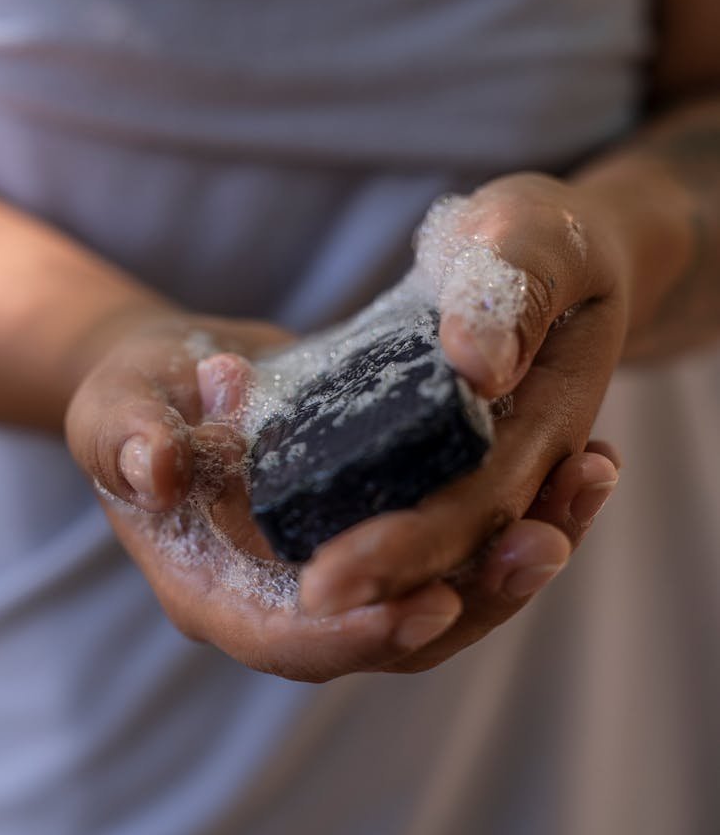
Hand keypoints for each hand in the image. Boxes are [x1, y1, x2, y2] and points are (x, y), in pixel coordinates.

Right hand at [65, 208, 623, 680]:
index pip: (290, 640)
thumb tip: (152, 473)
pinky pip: (456, 538)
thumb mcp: (115, 407)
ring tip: (582, 487)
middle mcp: (288, 597)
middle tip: (542, 542)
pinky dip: (515, 508)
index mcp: (217, 591)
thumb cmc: (132, 397)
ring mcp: (342, 566)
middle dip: (473, 597)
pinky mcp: (382, 524)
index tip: (428, 604)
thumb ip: (126, 441)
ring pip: (441, 592)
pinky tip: (572, 459)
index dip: (359, 633)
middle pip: (391, 632)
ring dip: (516, 554)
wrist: (170, 379)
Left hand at [296, 172, 628, 671]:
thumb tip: (479, 366)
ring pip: (423, 546)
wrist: (550, 249)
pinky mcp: (432, 452)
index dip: (405, 549)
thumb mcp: (538, 238)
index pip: (474, 507)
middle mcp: (517, 465)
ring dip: (370, 572)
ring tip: (301, 584)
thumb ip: (515, 294)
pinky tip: (284, 514)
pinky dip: (351, 519)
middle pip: (447, 549)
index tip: (328, 578)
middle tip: (305, 597)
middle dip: (378, 582)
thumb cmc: (547, 237)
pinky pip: (395, 501)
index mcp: (549, 424)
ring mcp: (476, 466)